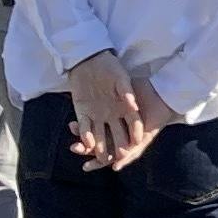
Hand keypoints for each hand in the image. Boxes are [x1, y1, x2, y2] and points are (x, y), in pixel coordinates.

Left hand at [63, 51, 155, 167]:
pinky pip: (85, 127)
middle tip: (116, 157)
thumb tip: (133, 106)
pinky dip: (85, 135)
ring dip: (100, 146)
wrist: (91, 60)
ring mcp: (98, 116)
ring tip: (97, 155)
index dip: (134, 135)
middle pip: (117, 136)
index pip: (133, 126)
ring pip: (100, 135)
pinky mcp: (83, 113)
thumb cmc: (111, 68)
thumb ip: (128, 93)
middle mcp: (113, 115)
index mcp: (126, 109)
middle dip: (118, 147)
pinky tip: (85, 142)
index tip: (134, 145)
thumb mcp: (122, 79)